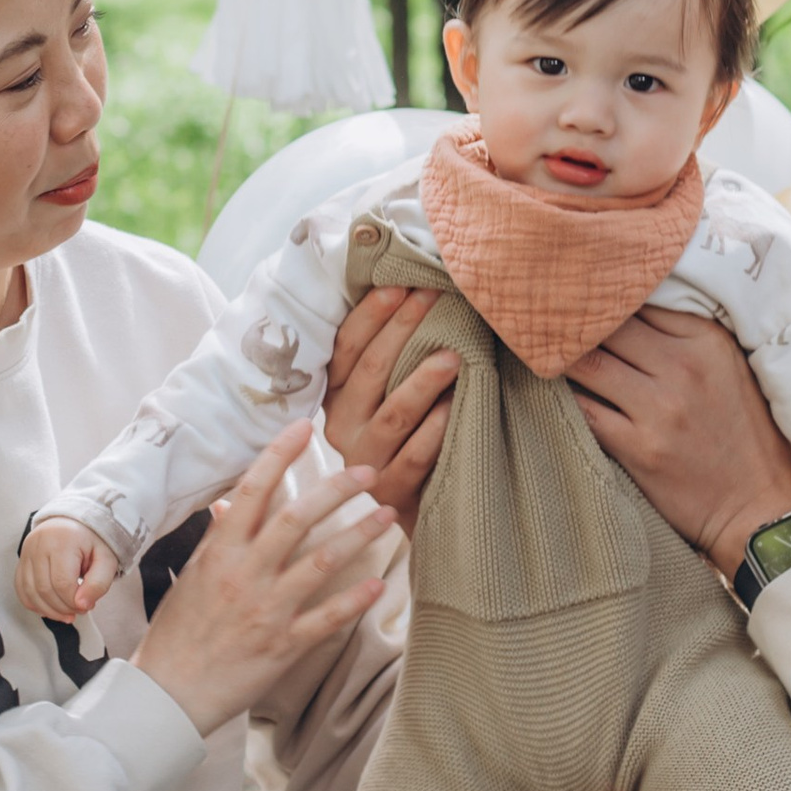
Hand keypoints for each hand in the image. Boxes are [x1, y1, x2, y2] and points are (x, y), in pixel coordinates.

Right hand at [18, 517, 118, 623]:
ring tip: (66, 613)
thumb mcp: (106, 559)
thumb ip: (98, 583)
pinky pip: (21, 589)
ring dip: (48, 610)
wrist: (75, 521)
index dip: (74, 602)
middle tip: (78, 610)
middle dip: (63, 608)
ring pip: (30, 592)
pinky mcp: (22, 560)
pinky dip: (34, 604)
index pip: (62, 583)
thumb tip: (82, 605)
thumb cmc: (92, 540)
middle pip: (44, 590)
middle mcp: (40, 545)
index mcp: (62, 541)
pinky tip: (50, 608)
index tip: (87, 605)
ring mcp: (27, 552)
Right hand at [133, 421, 392, 737]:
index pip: (252, 490)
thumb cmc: (178, 633)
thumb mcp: (191, 576)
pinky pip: (326, 618)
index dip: (278, 454)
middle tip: (368, 469)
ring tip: (387, 513)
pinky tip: (378, 582)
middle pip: (296, 518)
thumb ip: (216, 539)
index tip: (304, 426)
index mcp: (219, 552)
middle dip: (335, 489)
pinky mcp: (283, 645)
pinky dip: (353, 599)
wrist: (169, 693)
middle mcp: (244, 574)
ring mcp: (266, 610)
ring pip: (320, 562)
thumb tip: (228, 503)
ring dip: (357, 534)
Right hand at [321, 284, 457, 532]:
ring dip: (423, 382)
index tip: (399, 284)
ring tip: (453, 356)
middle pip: (370, 372)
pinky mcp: (391, 492)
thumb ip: (386, 357)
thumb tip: (412, 290)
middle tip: (431, 298)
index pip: (346, 348)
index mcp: (335, 397)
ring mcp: (365, 461)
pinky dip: (435, 432)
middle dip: (401, 331)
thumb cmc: (402, 434)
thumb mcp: (382, 396)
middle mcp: (342, 427)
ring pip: (393, 414)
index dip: (370, 315)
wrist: (408, 506)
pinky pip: (414, 458)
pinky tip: (455, 409)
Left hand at [566, 306, 790, 582]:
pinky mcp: (638, 448)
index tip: (581, 294)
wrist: (759, 507)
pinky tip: (554, 392)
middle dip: (575, 319)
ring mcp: (660, 409)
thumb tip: (627, 304)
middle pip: (607, 323)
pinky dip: (564, 397)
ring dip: (560, 355)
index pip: (639, 296)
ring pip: (586, 362)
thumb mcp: (731, 366)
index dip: (605, 295)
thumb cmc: (745, 434)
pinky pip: (583, 410)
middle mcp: (683, 366)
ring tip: (543, 350)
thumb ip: (686, 333)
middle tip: (548, 316)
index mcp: (708, 340)